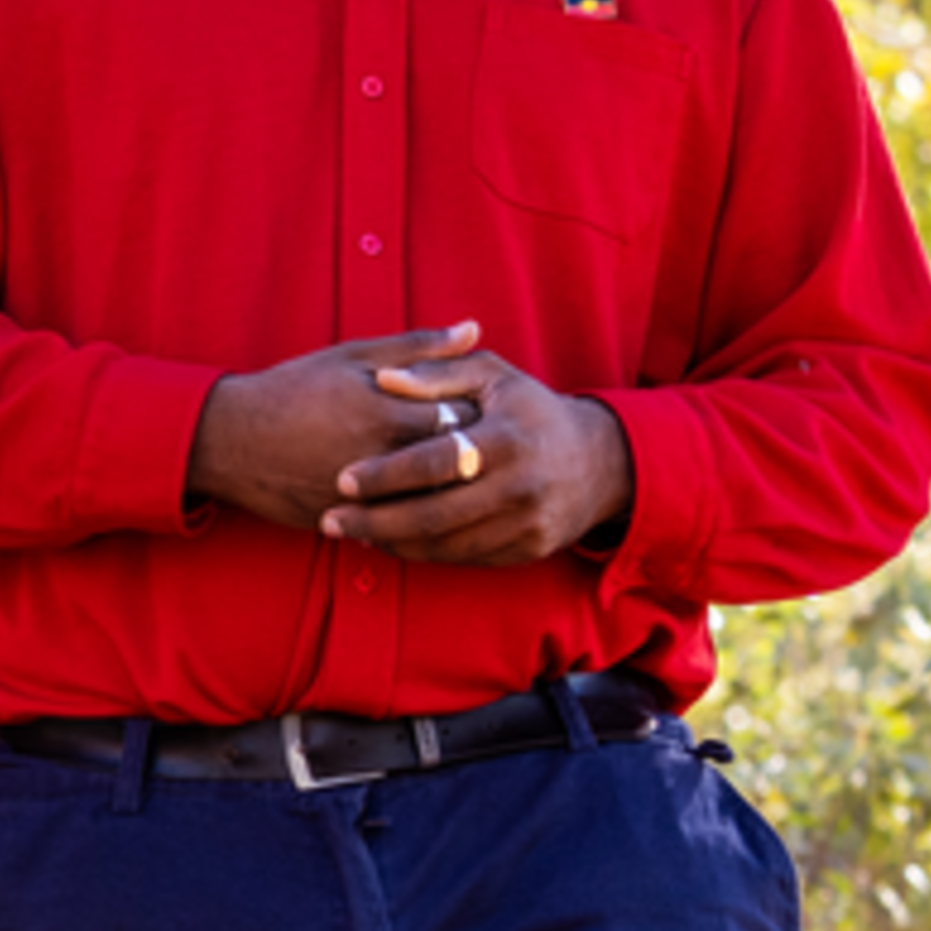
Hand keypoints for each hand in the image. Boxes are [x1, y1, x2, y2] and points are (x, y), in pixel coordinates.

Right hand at [187, 324, 492, 534]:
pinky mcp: (348, 521)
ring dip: (454, 497)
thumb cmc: (293, 389)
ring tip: (465, 483)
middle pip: (457, 467)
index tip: (494, 413)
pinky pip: (399, 530)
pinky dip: (420, 522)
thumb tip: (474, 330)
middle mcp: (380, 457)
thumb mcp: (353, 356)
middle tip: (492, 452)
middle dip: (479, 461)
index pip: (466, 419)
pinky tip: (431, 510)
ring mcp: (364, 496)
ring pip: (432, 505)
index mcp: (388, 412)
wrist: (230, 440)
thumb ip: (419, 346)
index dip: (487, 417)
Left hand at [325, 344, 633, 562]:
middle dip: (374, 521)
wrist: (599, 461)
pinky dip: (424, 553)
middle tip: (331, 521)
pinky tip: (391, 542)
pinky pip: (465, 559)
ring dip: (392, 543)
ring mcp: (528, 523)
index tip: (343, 480)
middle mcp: (522, 486)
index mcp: (508, 438)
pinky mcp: (529, 549)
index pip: (435, 463)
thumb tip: (382, 379)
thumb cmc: (529, 410)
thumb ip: (436, 372)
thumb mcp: (492, 376)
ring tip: (352, 532)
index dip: (385, 475)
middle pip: (434, 515)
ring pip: (445, 545)